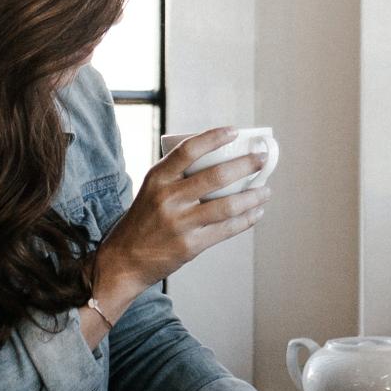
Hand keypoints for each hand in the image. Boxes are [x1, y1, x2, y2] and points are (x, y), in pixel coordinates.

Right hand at [91, 127, 271, 309]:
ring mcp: (180, 223)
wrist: (124, 259)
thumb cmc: (144, 219)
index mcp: (157, 178)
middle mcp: (168, 198)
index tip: (235, 131)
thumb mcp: (152, 190)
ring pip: (227, 205)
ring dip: (252, 196)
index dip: (214, 137)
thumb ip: (177, 175)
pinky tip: (257, 212)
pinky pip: (226, 229)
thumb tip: (220, 158)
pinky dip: (246, 219)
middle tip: (262, 159)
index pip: (188, 149)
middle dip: (245, 165)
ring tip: (266, 190)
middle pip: (215, 176)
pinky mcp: (190, 245)